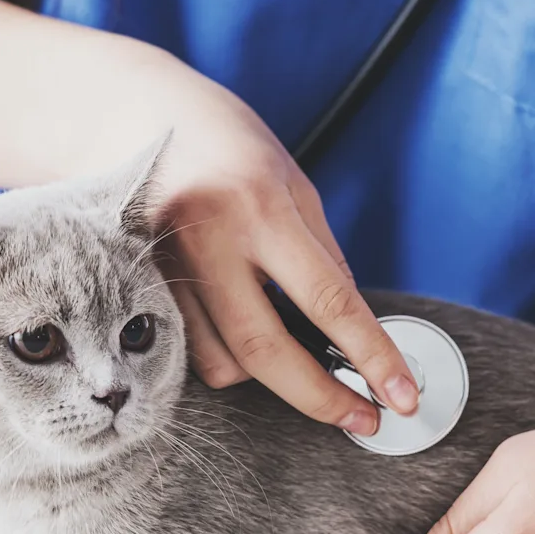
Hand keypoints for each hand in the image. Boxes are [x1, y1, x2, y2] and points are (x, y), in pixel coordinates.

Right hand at [137, 54, 419, 431]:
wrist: (133, 114)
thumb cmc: (228, 146)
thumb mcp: (293, 185)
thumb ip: (323, 258)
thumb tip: (357, 333)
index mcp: (259, 205)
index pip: (328, 300)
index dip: (371, 357)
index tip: (400, 397)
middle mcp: (207, 239)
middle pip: (266, 350)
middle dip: (320, 398)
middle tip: (362, 419)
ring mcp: (163, 267)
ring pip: (221, 362)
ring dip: (266, 377)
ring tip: (290, 354)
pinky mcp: (137, 287)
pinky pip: (190, 351)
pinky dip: (226, 357)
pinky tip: (241, 333)